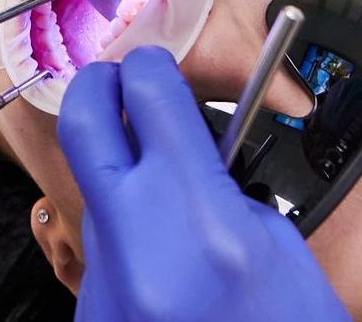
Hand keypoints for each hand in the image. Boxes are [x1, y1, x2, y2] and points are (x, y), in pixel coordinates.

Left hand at [60, 48, 349, 321]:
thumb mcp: (278, 248)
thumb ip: (220, 186)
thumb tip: (185, 149)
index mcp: (196, 217)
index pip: (149, 94)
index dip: (154, 66)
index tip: (160, 65)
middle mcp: (134, 245)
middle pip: (83, 122)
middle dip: (102, 88)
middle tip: (127, 84)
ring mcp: (101, 286)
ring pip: (92, 193)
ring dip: (123, 178)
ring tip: (172, 199)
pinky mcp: (89, 316)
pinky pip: (101, 253)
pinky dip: (130, 242)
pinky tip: (168, 263)